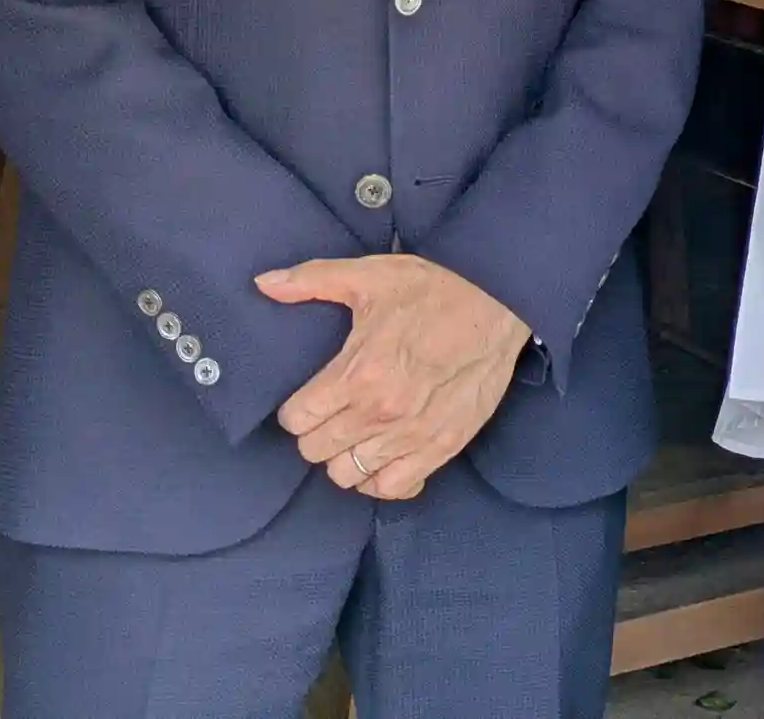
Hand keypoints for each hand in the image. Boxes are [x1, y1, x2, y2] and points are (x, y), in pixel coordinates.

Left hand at [255, 253, 531, 500]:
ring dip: (344, 456)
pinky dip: (381, 479)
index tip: (307, 398)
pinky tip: (383, 455)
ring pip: (348, 476)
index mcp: (357, 373)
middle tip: (332, 412)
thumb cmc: (434, 289)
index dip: (295, 410)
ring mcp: (412, 436)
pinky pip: (394, 488)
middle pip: (315, 452)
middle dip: (316, 432)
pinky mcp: (442, 447)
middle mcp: (380, 412)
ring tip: (356, 433)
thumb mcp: (371, 275)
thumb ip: (312, 280)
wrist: (500, 303)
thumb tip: (264, 283)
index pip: (297, 420)